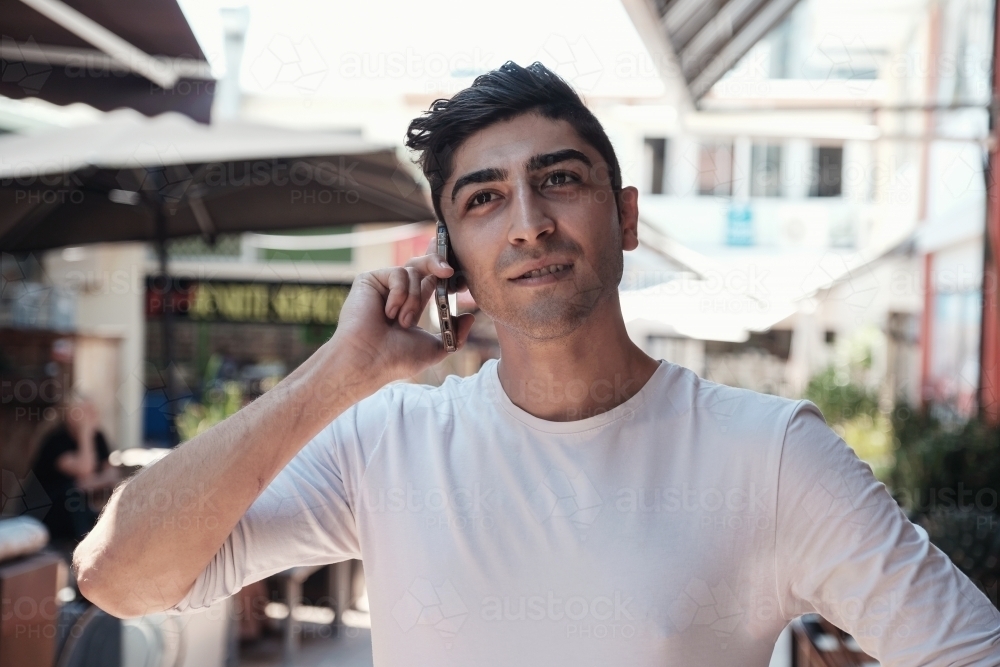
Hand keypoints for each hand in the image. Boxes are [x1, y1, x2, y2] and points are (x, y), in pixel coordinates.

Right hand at [330, 250, 475, 384]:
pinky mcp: (369, 280)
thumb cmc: (397, 359)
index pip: (431, 279)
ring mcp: (383, 286)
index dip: (444, 271)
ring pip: (412, 271)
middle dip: (437, 262)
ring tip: (403, 322)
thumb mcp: (435, 348)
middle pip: (422, 264)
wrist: (369, 360)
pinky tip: (388, 313)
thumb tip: (471, 317)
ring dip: (414, 299)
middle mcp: (398, 293)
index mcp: (412, 305)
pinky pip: (396, 274)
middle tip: (449, 271)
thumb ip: (455, 334)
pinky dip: (399, 294)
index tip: (455, 274)